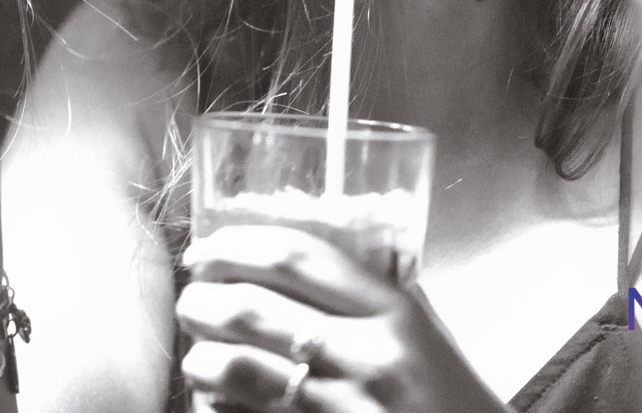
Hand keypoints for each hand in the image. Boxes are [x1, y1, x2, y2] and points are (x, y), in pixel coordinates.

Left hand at [175, 226, 506, 412]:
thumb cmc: (449, 399)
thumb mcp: (425, 335)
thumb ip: (371, 297)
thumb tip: (291, 257)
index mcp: (393, 312)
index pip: (296, 256)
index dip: (235, 245)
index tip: (207, 248)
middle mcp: (368, 355)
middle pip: (252, 306)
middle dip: (202, 298)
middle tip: (192, 299)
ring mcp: (343, 406)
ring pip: (236, 365)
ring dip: (200, 355)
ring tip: (196, 353)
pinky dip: (218, 404)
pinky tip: (214, 399)